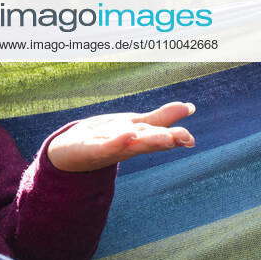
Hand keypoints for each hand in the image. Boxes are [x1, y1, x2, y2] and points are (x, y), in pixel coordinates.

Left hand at [47, 101, 195, 171]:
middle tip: (185, 138)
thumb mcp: (136, 124)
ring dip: (146, 141)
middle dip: (165, 140)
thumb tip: (190, 107)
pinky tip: (128, 135)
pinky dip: (117, 142)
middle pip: (147, 141)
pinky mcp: (90, 148)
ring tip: (165, 138)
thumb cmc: (107, 137)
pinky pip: (105, 145)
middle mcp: (127, 145)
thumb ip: (162, 118)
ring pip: (130, 144)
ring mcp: (109, 147)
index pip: (159, 136)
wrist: (69, 152)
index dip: (176, 137)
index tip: (191, 140)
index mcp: (139, 139)